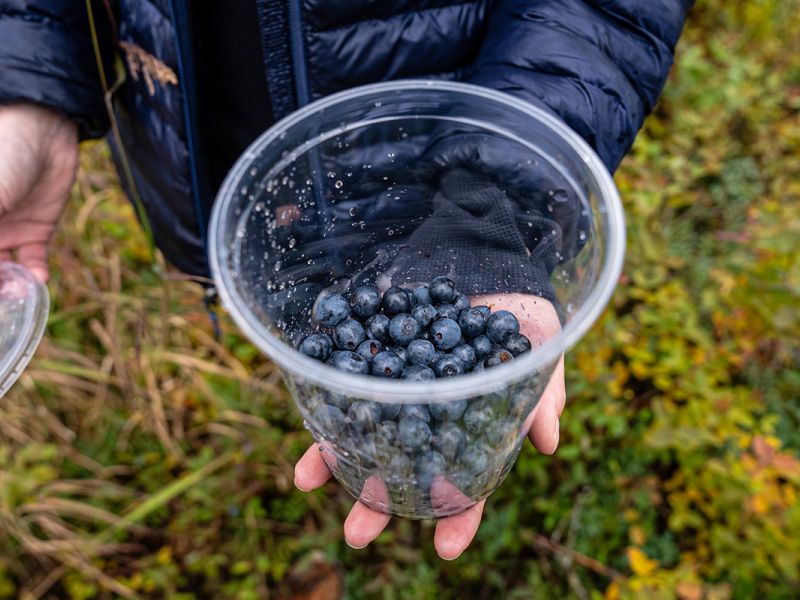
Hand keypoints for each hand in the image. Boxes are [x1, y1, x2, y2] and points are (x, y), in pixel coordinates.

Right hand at [0, 103, 78, 281]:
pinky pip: (32, 261)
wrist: (43, 129)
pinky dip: (36, 274)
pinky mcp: (36, 230)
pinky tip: (39, 279)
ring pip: (4, 272)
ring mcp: (6, 231)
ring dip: (10, 287)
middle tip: (2, 303)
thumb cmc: (2, 153)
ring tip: (18, 295)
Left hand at [294, 294, 564, 559]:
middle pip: (400, 472)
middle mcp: (426, 420)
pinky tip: (307, 422)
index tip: (446, 548)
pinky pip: (343, 389)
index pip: (467, 486)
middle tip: (356, 532)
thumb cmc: (521, 320)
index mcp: (470, 432)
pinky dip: (324, 407)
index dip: (459, 517)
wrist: (487, 267)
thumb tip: (547, 443)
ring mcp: (395, 393)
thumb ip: (543, 396)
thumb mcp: (540, 354)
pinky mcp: (371, 360)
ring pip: (361, 436)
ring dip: (333, 460)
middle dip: (376, 504)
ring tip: (307, 478)